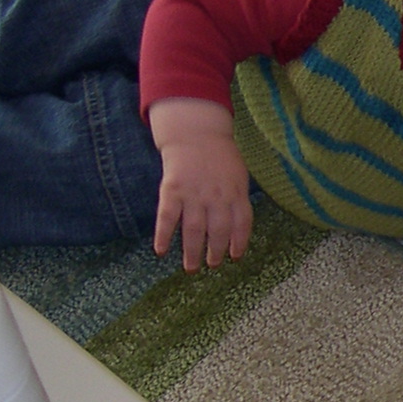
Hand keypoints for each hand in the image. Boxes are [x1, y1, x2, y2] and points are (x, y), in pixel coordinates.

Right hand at [149, 97, 250, 271]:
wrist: (195, 133)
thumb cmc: (220, 156)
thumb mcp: (239, 175)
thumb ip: (238, 199)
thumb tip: (239, 227)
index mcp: (236, 192)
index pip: (242, 223)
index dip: (239, 243)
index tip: (235, 258)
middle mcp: (217, 196)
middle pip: (218, 231)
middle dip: (216, 252)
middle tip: (212, 265)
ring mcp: (194, 194)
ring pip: (194, 230)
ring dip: (192, 251)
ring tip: (191, 268)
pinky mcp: (172, 190)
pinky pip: (168, 217)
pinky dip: (163, 235)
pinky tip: (160, 251)